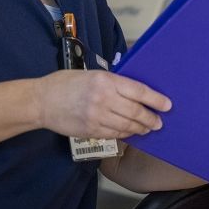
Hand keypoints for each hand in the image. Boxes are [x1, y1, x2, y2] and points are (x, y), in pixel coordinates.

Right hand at [36, 70, 170, 138]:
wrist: (41, 101)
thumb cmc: (65, 83)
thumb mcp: (90, 74)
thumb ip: (112, 82)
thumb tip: (134, 91)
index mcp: (105, 80)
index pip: (138, 91)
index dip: (155, 99)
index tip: (167, 105)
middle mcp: (103, 98)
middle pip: (135, 111)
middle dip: (150, 118)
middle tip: (158, 122)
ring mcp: (96, 117)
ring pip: (126, 126)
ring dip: (140, 128)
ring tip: (147, 129)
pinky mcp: (91, 130)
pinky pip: (114, 134)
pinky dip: (124, 134)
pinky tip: (129, 132)